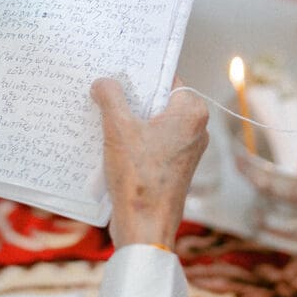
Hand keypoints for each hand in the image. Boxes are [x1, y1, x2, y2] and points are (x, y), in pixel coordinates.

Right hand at [91, 78, 208, 249]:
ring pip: (152, 122)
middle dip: (131, 97)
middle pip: (157, 100)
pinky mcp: (172, 168)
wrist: (145, 226)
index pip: (166, 78)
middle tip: (105, 91)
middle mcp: (194, 130)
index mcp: (191, 113)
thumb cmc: (140, 178)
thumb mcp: (118, 127)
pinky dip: (132, 139)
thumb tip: (103, 83)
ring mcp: (184, 151)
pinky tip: (108, 140)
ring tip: (102, 116)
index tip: (118, 70)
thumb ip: (111, 96)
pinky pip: (150, 142)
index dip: (141, 74)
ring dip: (128, 120)